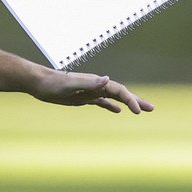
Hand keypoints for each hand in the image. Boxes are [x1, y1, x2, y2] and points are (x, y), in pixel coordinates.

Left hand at [32, 69, 153, 113]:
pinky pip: (102, 102)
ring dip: (128, 103)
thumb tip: (107, 79)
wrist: (39, 82)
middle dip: (136, 100)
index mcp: (95, 82)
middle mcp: (96, 86)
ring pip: (114, 98)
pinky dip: (111, 106)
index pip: (119, 91)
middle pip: (121, 93)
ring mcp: (91, 92)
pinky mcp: (84, 97)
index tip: (138, 112)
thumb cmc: (53, 83)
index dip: (130, 100)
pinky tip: (118, 111)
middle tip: (152, 108)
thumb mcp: (70, 84)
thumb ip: (89, 82)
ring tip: (141, 111)